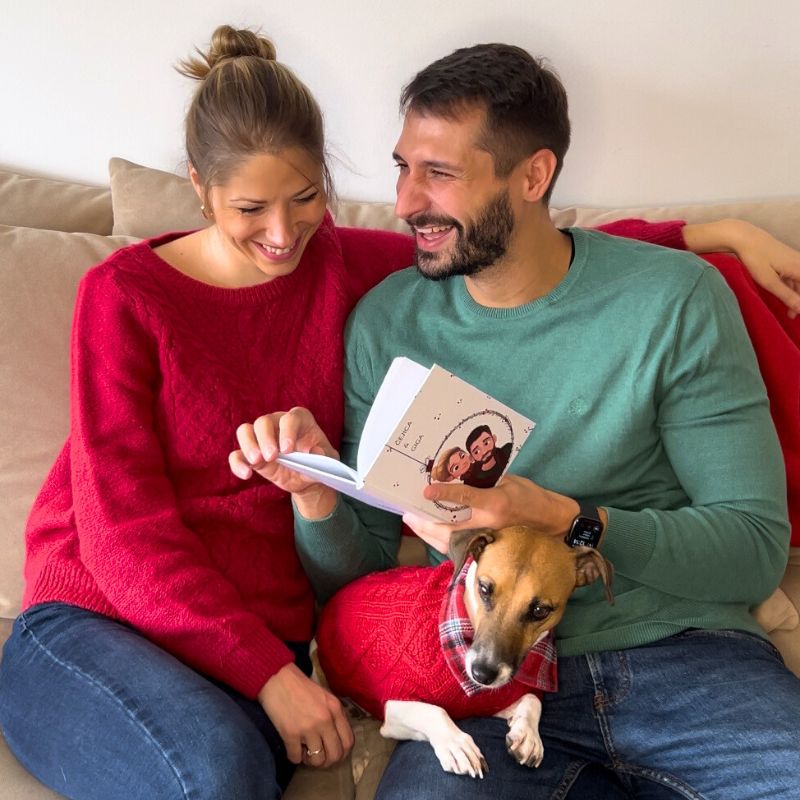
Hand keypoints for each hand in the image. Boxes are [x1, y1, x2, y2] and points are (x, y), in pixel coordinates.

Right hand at [229, 408, 337, 516]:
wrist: (307, 477)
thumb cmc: (318, 463)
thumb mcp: (327, 461)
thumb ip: (324, 456)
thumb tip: (316, 452)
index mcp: (299, 420)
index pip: (290, 418)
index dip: (287, 431)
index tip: (288, 449)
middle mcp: (277, 423)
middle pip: (264, 421)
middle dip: (265, 438)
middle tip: (272, 456)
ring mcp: (261, 438)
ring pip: (246, 430)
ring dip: (248, 445)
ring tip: (257, 462)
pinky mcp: (251, 454)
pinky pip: (237, 454)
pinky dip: (238, 463)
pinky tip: (246, 474)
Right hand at [258, 663, 353, 767]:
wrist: (276, 677)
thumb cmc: (300, 686)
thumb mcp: (324, 696)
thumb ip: (333, 715)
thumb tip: (336, 738)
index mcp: (335, 709)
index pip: (348, 741)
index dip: (341, 753)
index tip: (332, 753)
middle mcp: (325, 720)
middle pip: (335, 755)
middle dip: (327, 760)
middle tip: (317, 756)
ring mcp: (308, 728)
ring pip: (317, 761)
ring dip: (310, 760)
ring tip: (304, 750)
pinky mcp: (290, 734)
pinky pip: (296, 758)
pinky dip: (294, 757)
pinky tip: (292, 747)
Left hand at [403, 475, 578, 553]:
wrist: (553, 523)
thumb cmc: (530, 497)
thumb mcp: (509, 481)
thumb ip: (483, 481)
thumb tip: (456, 475)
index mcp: (495, 504)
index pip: (465, 497)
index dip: (444, 493)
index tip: (426, 491)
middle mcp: (488, 525)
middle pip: (448, 530)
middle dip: (425, 524)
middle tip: (407, 513)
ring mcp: (487, 540)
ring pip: (450, 544)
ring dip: (429, 534)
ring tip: (414, 523)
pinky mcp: (486, 549)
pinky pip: (458, 548)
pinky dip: (441, 541)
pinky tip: (431, 533)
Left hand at [683, 220, 799, 317]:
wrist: (745, 237)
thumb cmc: (756, 259)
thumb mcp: (770, 282)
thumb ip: (787, 296)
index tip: (797, 313)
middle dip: (799, 301)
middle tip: (792, 317)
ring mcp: (794, 260)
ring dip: (796, 297)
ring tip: (788, 314)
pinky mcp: (786, 259)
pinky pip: (794, 277)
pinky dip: (792, 288)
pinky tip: (785, 297)